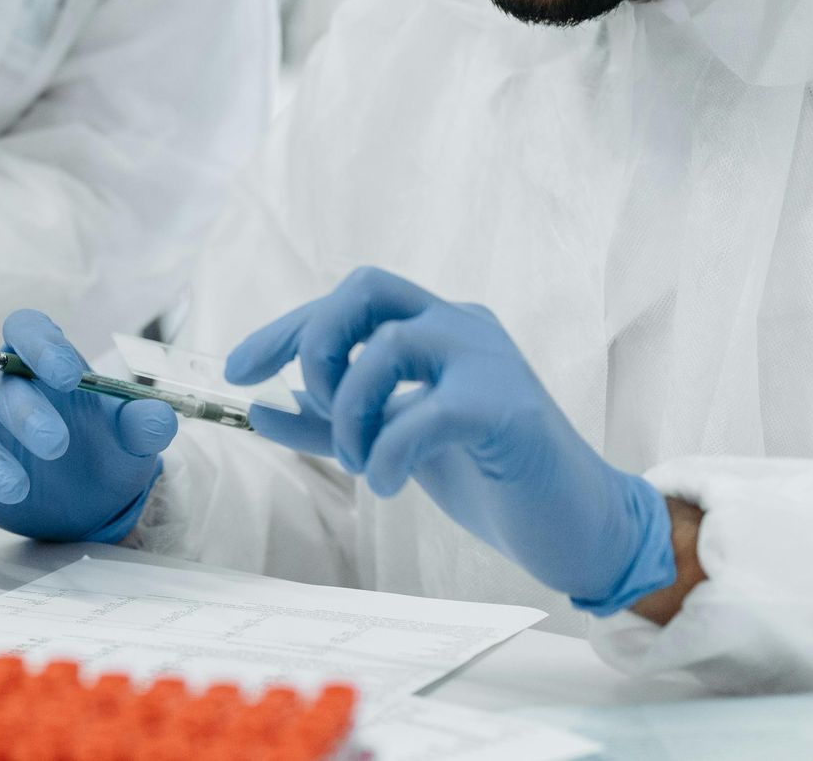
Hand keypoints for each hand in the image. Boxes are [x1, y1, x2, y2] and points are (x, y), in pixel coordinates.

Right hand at [0, 310, 176, 542]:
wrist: (84, 499)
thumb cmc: (102, 450)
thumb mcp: (130, 441)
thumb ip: (143, 425)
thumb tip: (159, 418)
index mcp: (39, 361)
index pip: (26, 329)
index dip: (41, 345)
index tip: (66, 375)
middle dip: (22, 410)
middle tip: (57, 445)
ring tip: (17, 489)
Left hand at [227, 266, 674, 614]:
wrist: (575, 525)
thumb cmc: (488, 476)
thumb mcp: (390, 443)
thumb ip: (329, 423)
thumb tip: (257, 407)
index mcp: (435, 325)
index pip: (346, 300)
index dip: (284, 329)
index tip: (236, 370)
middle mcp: (461, 325)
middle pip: (365, 287)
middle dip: (314, 339)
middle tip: (312, 405)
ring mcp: (489, 360)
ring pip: (388, 345)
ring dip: (351, 411)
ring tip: (363, 463)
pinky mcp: (509, 407)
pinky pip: (425, 411)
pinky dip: (388, 450)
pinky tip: (388, 485)